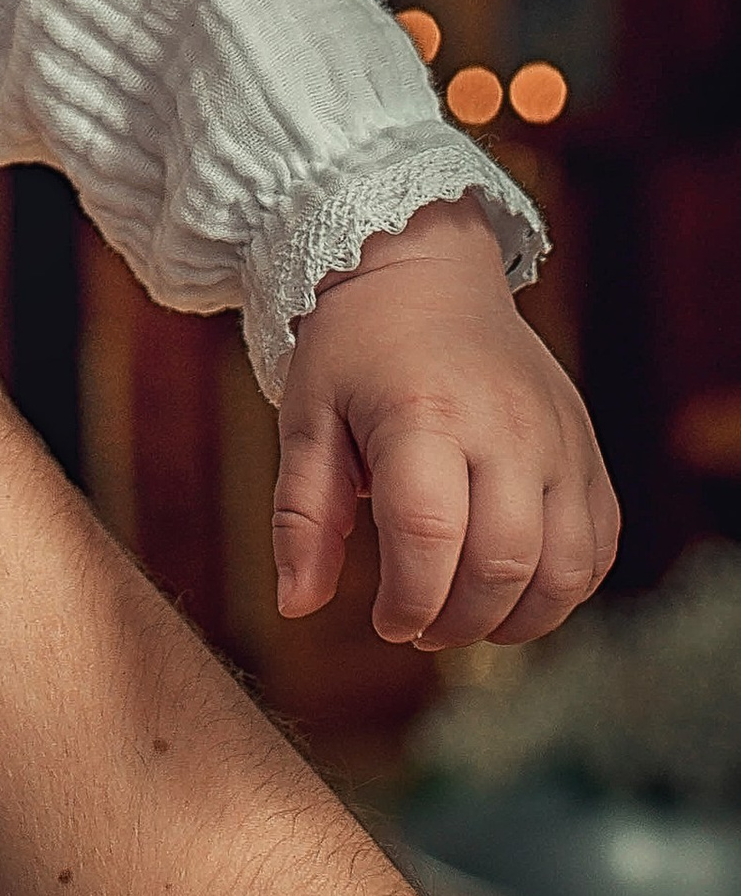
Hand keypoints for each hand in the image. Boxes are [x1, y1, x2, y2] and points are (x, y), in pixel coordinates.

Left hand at [275, 190, 619, 646]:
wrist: (427, 270)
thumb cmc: (357, 347)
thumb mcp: (307, 416)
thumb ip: (302, 515)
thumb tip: (296, 605)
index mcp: (424, 415)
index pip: (429, 537)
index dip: (408, 601)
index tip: (384, 620)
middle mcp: (506, 427)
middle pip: (503, 563)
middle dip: (456, 620)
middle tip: (419, 625)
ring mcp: (559, 439)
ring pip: (564, 568)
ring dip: (517, 619)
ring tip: (467, 616)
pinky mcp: (588, 448)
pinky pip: (599, 544)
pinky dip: (564, 588)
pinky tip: (515, 590)